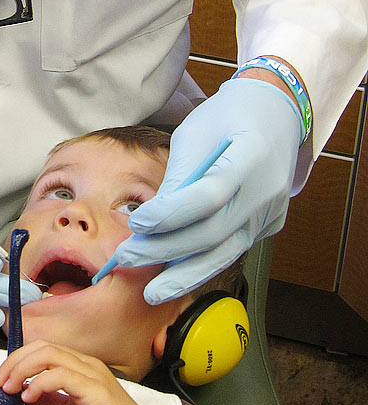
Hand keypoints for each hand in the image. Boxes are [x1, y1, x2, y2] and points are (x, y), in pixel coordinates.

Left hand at [0, 341, 184, 404]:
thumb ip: (49, 401)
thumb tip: (22, 394)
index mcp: (81, 366)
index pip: (42, 349)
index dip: (17, 360)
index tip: (0, 379)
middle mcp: (87, 364)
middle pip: (42, 347)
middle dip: (15, 362)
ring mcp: (93, 375)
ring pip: (50, 355)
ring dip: (22, 370)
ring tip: (8, 389)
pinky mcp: (96, 391)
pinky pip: (62, 376)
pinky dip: (40, 383)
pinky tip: (29, 398)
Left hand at [117, 77, 301, 303]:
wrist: (275, 113)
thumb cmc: (229, 117)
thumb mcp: (196, 133)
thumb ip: (178, 175)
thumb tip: (151, 219)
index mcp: (251, 156)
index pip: (208, 196)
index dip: (170, 214)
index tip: (137, 225)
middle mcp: (268, 190)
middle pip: (214, 232)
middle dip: (166, 250)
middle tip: (128, 259)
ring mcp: (272, 211)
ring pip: (227, 252)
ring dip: (185, 274)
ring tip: (152, 291)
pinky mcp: (270, 223)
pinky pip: (233, 249)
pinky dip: (202, 263)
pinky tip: (175, 274)